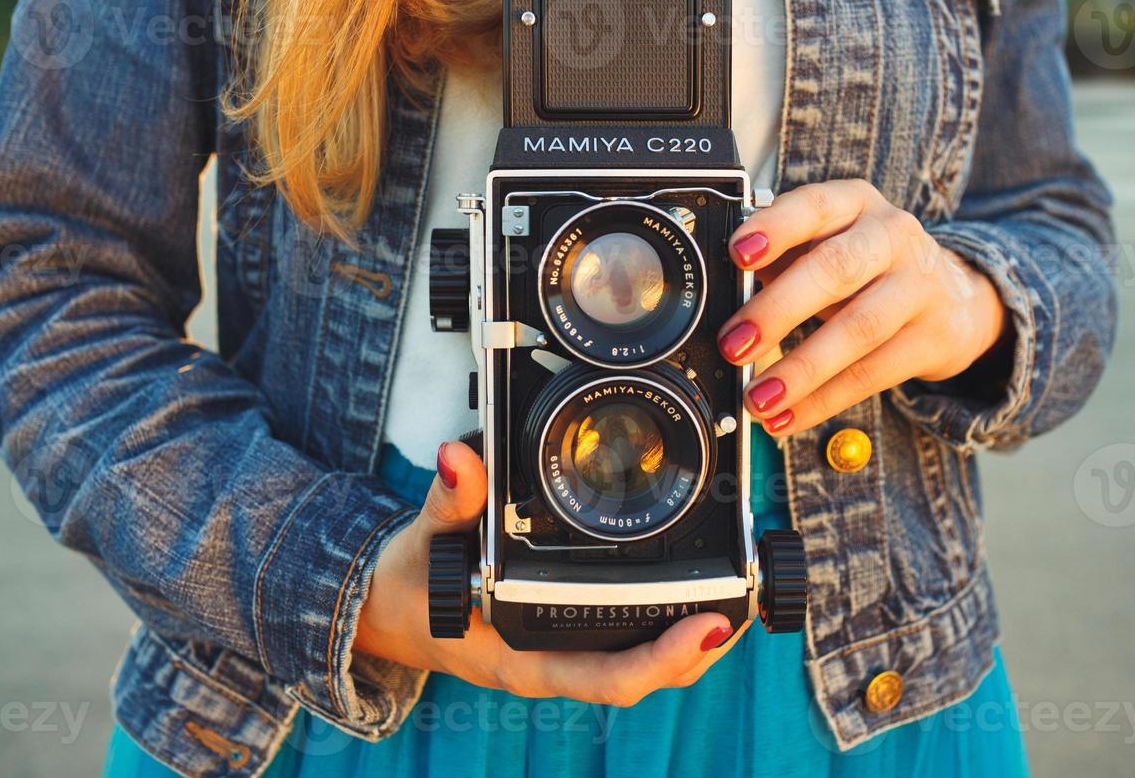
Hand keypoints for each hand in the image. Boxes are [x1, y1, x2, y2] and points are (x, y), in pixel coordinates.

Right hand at [354, 440, 745, 703]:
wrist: (385, 613)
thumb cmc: (408, 589)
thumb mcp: (424, 541)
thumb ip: (449, 500)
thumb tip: (461, 458)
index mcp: (522, 657)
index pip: (610, 676)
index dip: (666, 657)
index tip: (712, 625)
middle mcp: (550, 665)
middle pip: (643, 676)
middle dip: (700, 651)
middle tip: (749, 605)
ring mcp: (559, 654)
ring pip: (638, 663)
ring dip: (689, 642)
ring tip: (738, 602)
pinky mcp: (562, 636)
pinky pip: (621, 642)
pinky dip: (661, 625)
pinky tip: (687, 596)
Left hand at [718, 179, 1010, 435]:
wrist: (956, 297)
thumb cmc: (867, 267)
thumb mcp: (826, 244)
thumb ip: (779, 260)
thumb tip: (726, 296)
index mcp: (854, 203)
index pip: (814, 206)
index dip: (775, 228)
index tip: (738, 255)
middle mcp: (891, 235)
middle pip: (836, 269)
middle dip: (778, 310)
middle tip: (735, 346)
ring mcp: (918, 285)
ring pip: (858, 328)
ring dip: (800, 370)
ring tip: (758, 397)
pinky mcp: (933, 336)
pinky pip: (872, 373)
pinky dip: (823, 400)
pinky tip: (789, 415)